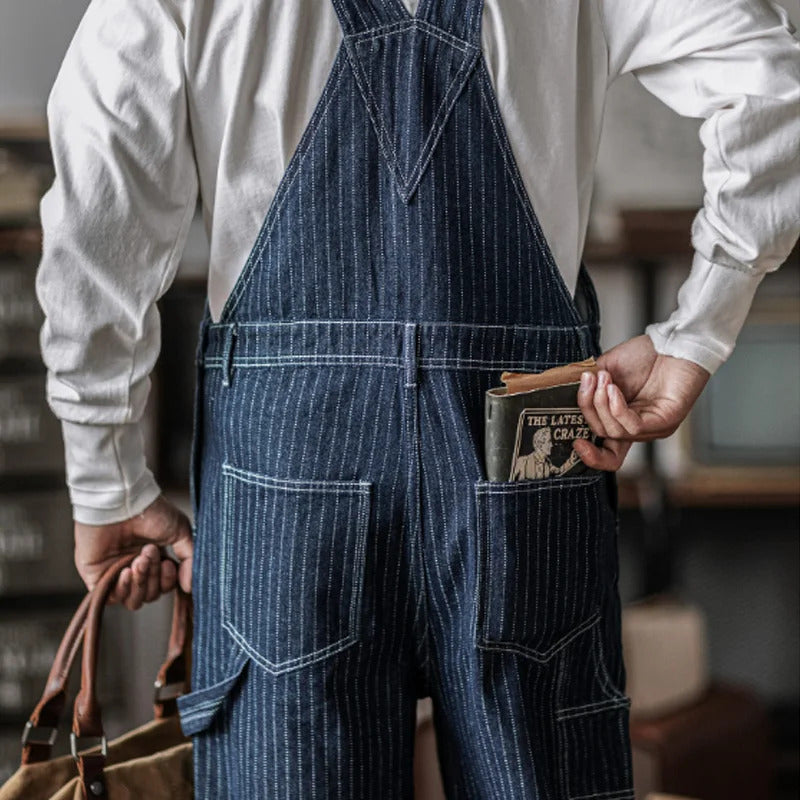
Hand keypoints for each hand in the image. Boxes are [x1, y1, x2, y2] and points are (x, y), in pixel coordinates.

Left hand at [74, 494, 193, 608]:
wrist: (121, 502)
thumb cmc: (150, 511)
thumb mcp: (180, 532)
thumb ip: (189, 560)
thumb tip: (189, 586)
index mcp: (154, 559)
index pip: (164, 586)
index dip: (168, 581)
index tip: (169, 564)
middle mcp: (135, 568)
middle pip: (150, 594)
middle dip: (154, 577)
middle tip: (149, 553)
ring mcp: (116, 573)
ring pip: (134, 599)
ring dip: (141, 582)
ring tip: (139, 560)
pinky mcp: (97, 577)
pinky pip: (113, 598)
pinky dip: (123, 589)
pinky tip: (127, 571)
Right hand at [573, 334, 709, 470]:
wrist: (673, 341)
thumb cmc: (645, 355)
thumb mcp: (607, 369)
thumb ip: (590, 385)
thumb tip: (570, 393)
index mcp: (624, 421)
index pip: (608, 454)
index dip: (591, 456)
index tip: (575, 443)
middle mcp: (639, 429)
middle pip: (604, 436)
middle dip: (589, 409)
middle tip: (588, 383)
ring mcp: (653, 428)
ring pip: (616, 432)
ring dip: (602, 405)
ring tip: (603, 380)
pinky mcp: (666, 422)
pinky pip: (633, 427)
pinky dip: (617, 409)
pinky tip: (613, 390)